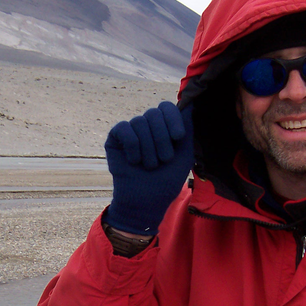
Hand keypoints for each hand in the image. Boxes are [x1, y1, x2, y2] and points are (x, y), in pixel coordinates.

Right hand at [104, 102, 193, 235]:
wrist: (146, 201)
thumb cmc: (166, 181)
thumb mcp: (184, 155)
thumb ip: (187, 130)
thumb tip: (190, 103)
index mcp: (163, 127)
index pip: (166, 107)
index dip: (173, 119)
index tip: (178, 137)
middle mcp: (146, 126)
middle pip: (153, 113)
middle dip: (162, 138)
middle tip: (164, 160)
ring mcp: (130, 131)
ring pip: (139, 122)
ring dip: (148, 148)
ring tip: (149, 166)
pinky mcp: (115, 138)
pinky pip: (124, 128)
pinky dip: (132, 146)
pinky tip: (134, 161)